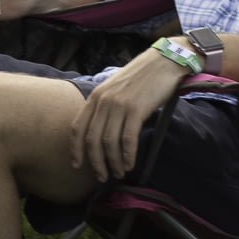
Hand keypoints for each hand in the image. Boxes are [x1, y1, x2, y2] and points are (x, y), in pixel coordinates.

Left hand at [70, 49, 186, 181]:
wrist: (162, 62)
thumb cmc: (140, 78)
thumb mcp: (114, 90)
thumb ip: (105, 107)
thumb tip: (101, 133)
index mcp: (94, 97)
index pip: (77, 127)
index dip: (75, 149)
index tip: (76, 165)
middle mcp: (102, 101)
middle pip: (91, 139)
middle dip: (95, 161)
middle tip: (102, 177)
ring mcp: (118, 105)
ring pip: (109, 142)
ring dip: (112, 162)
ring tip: (118, 174)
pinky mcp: (136, 110)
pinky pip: (127, 139)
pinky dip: (127, 155)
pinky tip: (130, 165)